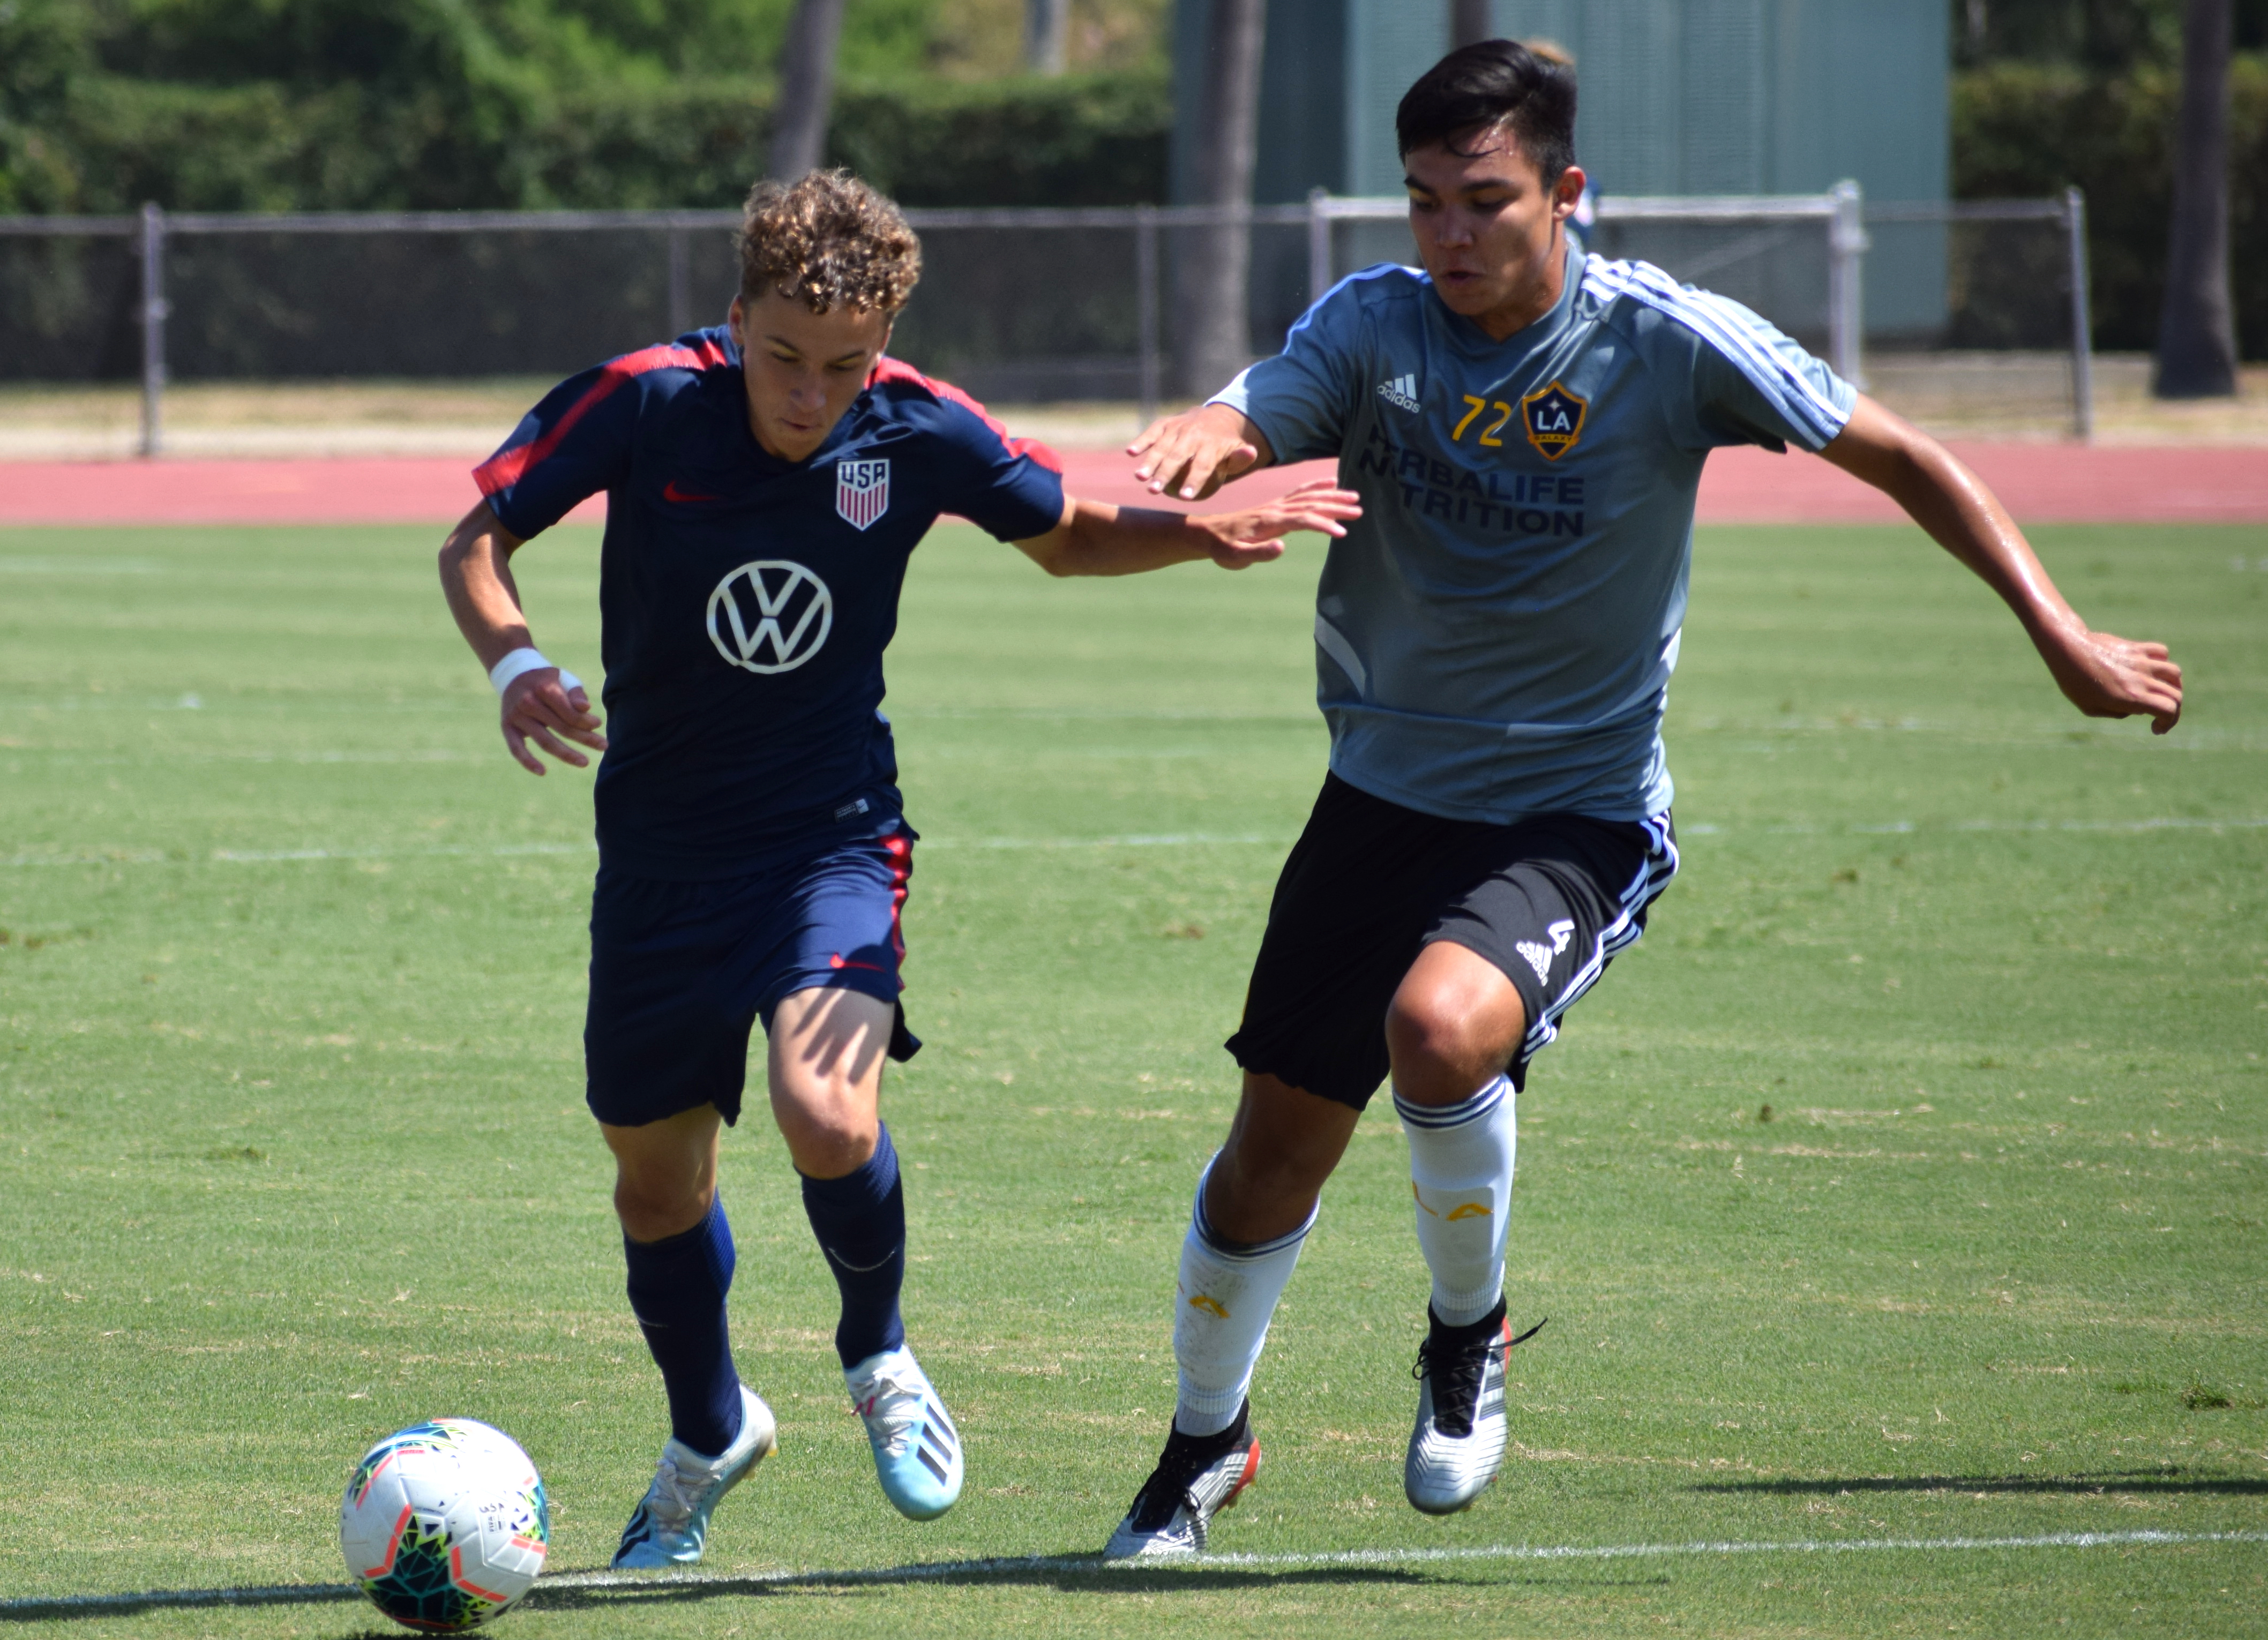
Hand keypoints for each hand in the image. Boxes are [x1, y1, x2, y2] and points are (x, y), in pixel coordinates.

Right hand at [501, 669, 606, 773]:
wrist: (514, 677)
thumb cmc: (546, 681)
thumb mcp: (562, 679)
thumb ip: (575, 694)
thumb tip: (586, 708)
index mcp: (544, 688)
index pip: (569, 712)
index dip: (585, 721)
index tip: (598, 725)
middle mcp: (528, 702)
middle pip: (561, 727)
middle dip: (585, 738)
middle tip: (604, 746)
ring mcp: (516, 716)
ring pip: (544, 741)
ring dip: (566, 754)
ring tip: (584, 762)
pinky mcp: (507, 727)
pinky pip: (516, 749)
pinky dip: (528, 762)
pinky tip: (543, 772)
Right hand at [1129, 403, 1265, 500]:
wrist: (1214, 418)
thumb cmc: (1224, 446)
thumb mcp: (1237, 451)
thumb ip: (1241, 457)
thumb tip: (1250, 454)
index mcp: (1211, 443)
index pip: (1202, 465)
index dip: (1194, 481)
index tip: (1185, 498)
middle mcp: (1192, 434)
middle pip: (1177, 456)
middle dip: (1165, 473)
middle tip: (1154, 491)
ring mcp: (1176, 427)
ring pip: (1161, 446)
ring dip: (1149, 461)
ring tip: (1139, 478)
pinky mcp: (1164, 423)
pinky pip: (1151, 432)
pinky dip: (1141, 440)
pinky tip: (1130, 452)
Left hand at [1197, 479, 1361, 568]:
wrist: (1207, 534)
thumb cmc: (1222, 549)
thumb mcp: (1236, 557)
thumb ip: (1258, 553)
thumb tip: (1282, 548)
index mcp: (1269, 522)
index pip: (1302, 520)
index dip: (1323, 525)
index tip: (1341, 533)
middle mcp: (1275, 509)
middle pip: (1310, 504)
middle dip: (1335, 506)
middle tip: (1359, 510)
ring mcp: (1276, 505)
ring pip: (1308, 496)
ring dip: (1331, 496)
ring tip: (1354, 498)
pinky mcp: (1276, 505)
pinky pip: (1300, 492)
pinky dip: (1317, 486)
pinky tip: (1331, 484)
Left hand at [2035, 623, 2182, 734]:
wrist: (2067, 649)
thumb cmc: (2073, 682)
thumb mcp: (2091, 708)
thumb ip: (2118, 713)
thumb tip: (2136, 710)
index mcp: (2131, 697)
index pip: (2169, 709)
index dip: (2169, 722)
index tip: (2156, 728)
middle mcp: (2141, 679)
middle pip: (2176, 694)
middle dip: (2172, 709)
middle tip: (2157, 715)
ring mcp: (2141, 661)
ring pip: (2174, 673)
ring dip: (2172, 685)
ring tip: (2158, 691)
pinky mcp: (2136, 647)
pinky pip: (2161, 652)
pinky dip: (2161, 662)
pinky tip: (2149, 669)